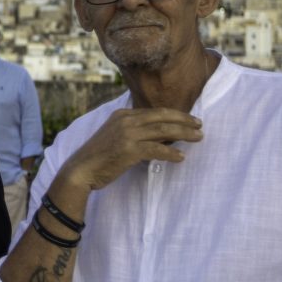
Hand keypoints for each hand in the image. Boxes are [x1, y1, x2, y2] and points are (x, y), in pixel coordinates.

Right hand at [60, 108, 202, 192]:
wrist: (81, 169)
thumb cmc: (99, 157)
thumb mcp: (114, 136)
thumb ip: (133, 131)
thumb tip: (159, 135)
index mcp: (122, 115)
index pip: (155, 111)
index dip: (175, 114)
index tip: (190, 119)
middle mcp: (125, 120)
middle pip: (162, 117)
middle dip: (184, 120)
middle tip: (200, 125)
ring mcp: (127, 134)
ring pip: (163, 130)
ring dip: (184, 134)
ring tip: (198, 138)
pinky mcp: (129, 149)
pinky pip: (157, 149)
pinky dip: (171, 153)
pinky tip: (181, 157)